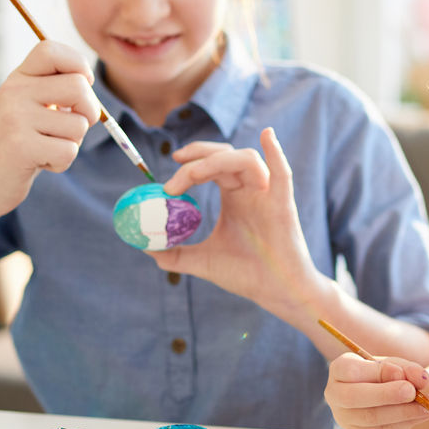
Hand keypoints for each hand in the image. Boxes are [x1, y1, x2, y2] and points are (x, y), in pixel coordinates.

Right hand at [0, 40, 100, 218]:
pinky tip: (40, 162)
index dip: (78, 63)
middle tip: (73, 127)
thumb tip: (89, 80)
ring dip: (72, 142)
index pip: (51, 49)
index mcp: (18, 78)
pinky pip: (69, 150)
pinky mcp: (21, 146)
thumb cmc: (20, 144)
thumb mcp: (32, 108)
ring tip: (46, 147)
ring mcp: (15, 118)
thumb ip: (57, 90)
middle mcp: (14, 91)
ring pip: (78, 124)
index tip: (83, 84)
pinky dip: (62, 162)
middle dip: (90, 111)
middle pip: (78, 86)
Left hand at [152, 128, 324, 314]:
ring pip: (245, 159)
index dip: (191, 161)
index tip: (169, 170)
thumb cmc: (247, 274)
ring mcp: (268, 195)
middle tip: (175, 161)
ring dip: (216, 160)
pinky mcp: (282, 205)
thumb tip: (146, 248)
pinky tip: (267, 136)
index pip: (211, 165)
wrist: (276, 292)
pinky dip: (276, 153)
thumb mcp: (203, 261)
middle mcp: (251, 190)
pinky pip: (282, 173)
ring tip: (192, 174)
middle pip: (225, 155)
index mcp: (235, 197)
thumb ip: (175, 254)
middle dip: (198, 155)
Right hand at [325, 353, 428, 428]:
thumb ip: (408, 369)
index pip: (350, 370)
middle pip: (354, 397)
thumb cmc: (384, 375)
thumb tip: (420, 378)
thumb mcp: (396, 365)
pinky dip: (403, 424)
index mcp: (339, 370)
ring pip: (371, 418)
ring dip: (402, 413)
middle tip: (412, 392)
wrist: (382, 394)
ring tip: (426, 406)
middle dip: (386, 395)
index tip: (400, 373)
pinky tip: (418, 415)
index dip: (376, 373)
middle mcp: (335, 395)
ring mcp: (345, 418)